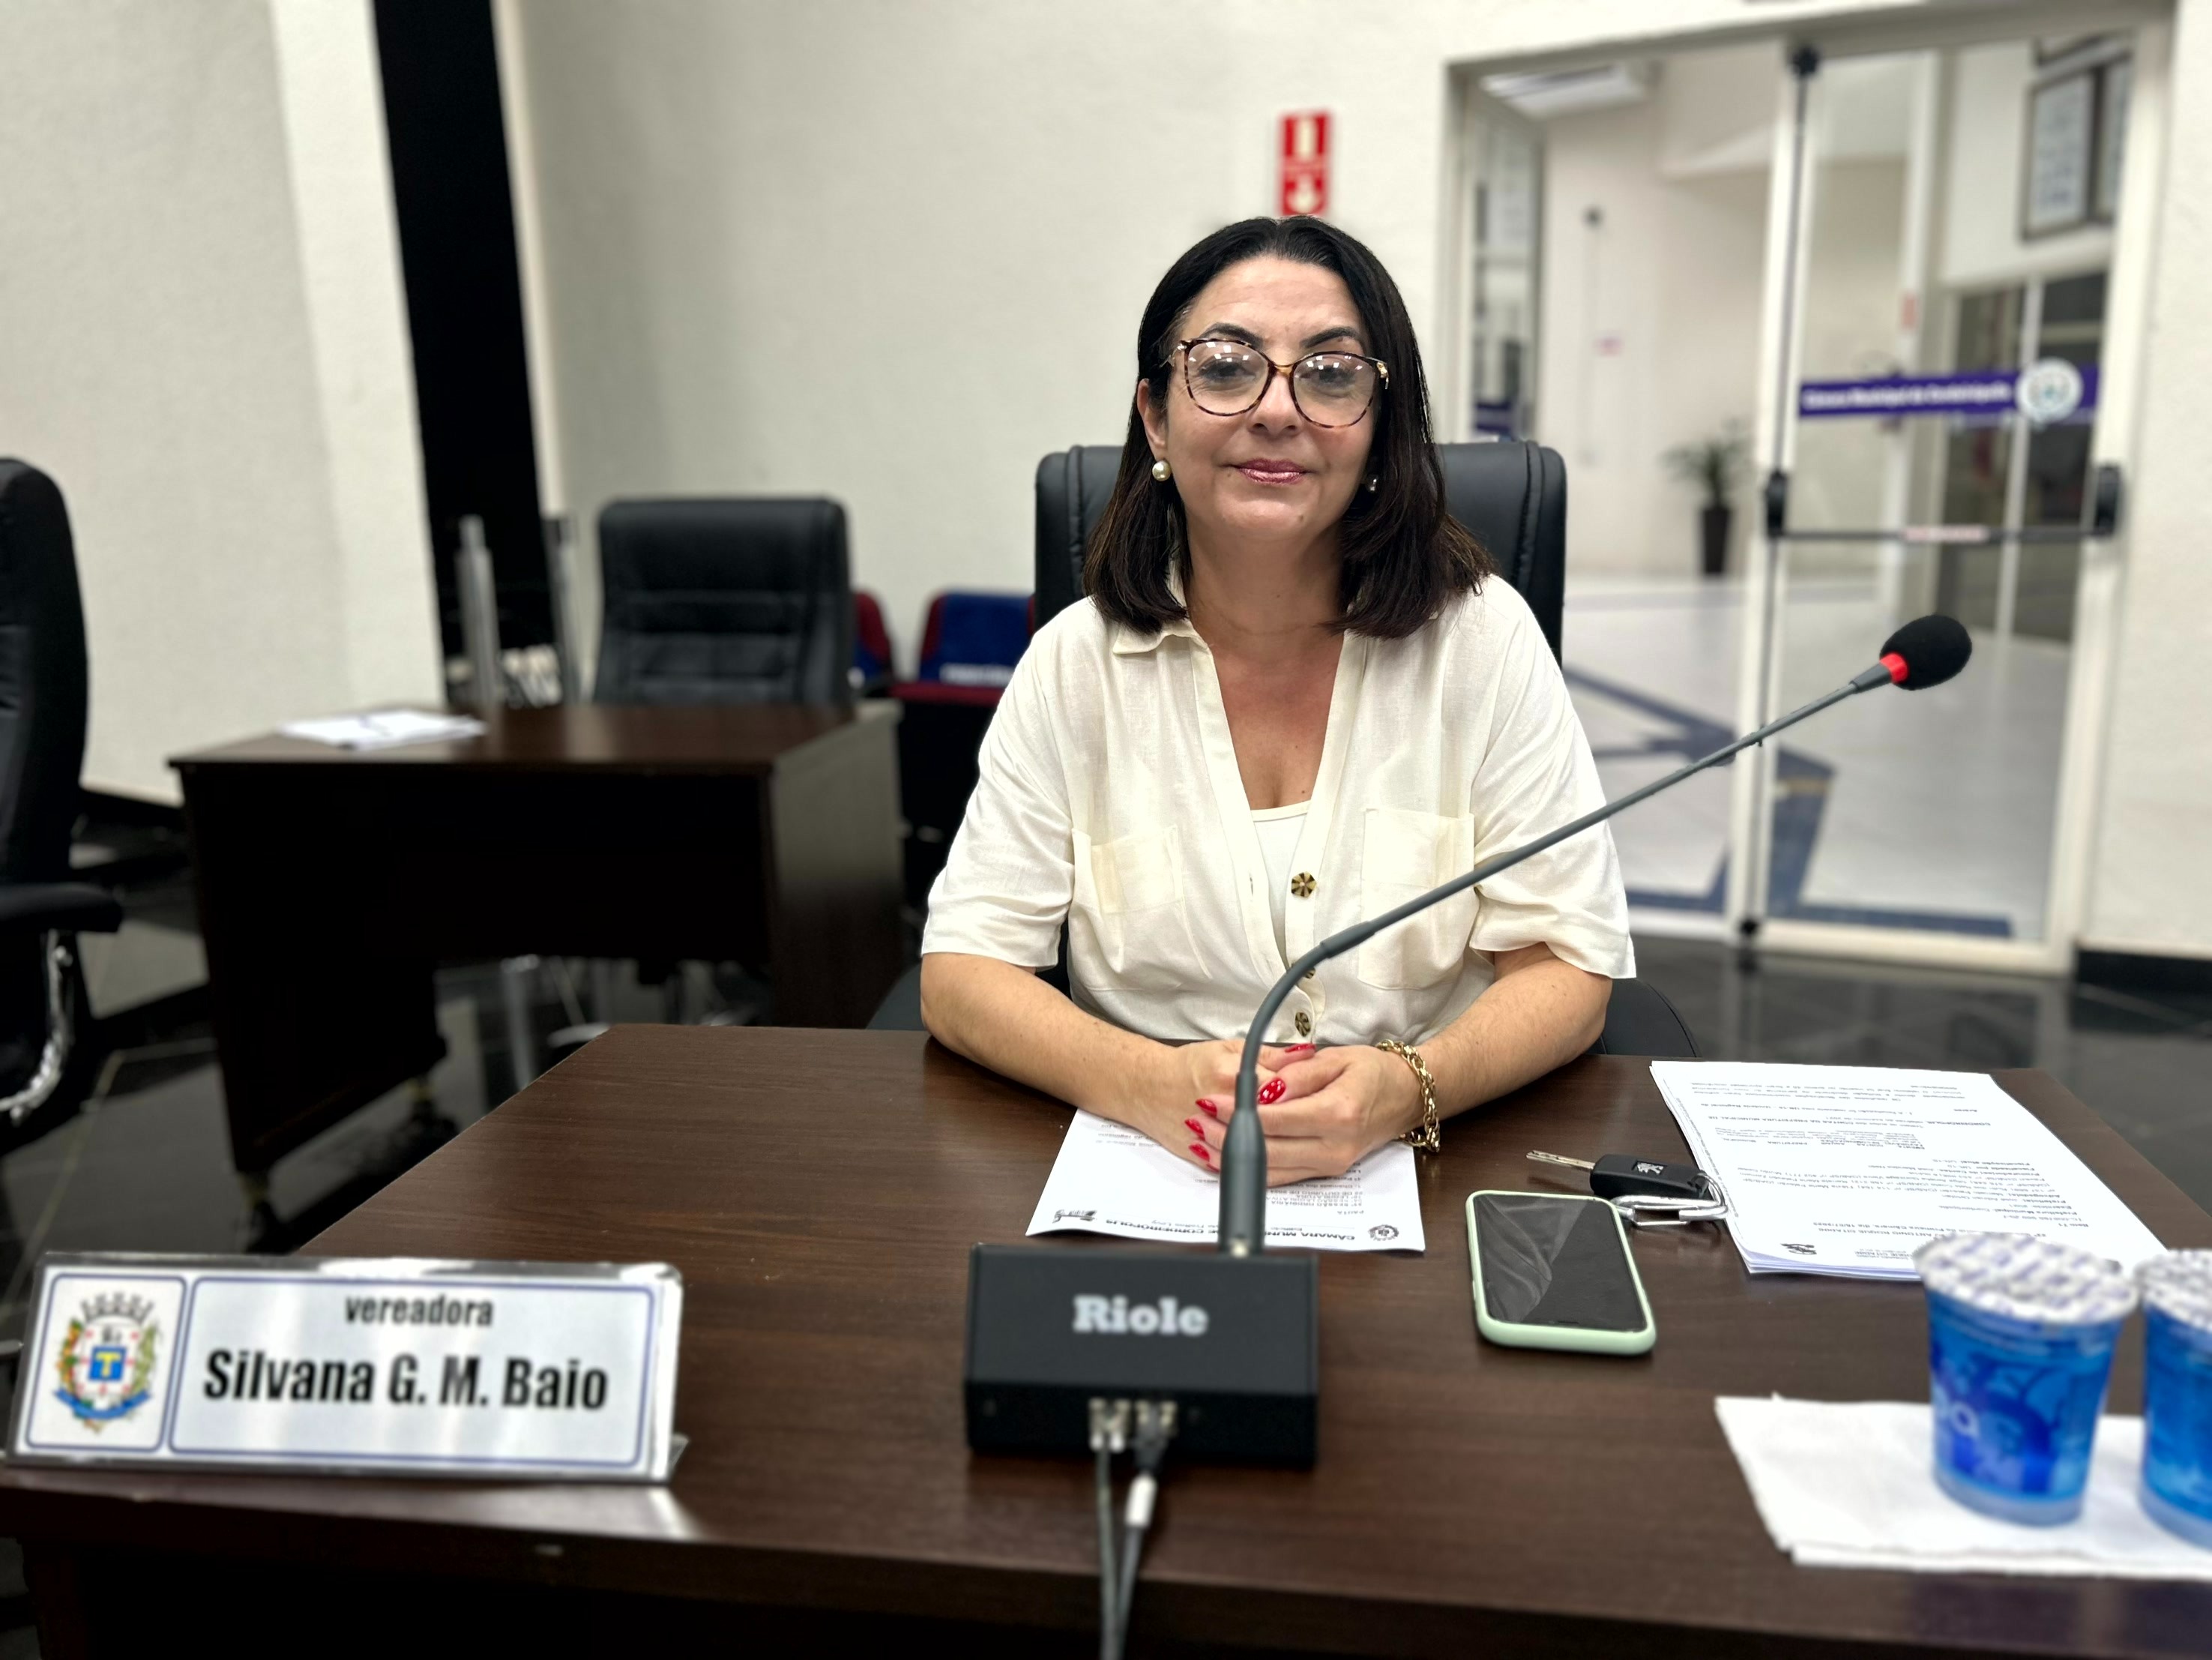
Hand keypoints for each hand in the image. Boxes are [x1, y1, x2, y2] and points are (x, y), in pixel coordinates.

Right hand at [1144, 1038, 1310, 1171]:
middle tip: (1313, 1112)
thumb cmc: (1188, 1066)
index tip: (1318, 1090)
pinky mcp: (1208, 1158)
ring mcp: (1214, 1138)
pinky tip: (1277, 1150)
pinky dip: (1262, 1160)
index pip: (1284, 1090)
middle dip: (1300, 1119)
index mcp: (1230, 1078)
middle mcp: (1222, 1110)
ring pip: (1263, 1150)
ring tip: (1297, 1131)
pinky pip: (1243, 1166)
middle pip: (1277, 1122)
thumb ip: (1273, 1055)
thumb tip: (1309, 1053)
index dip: (1306, 1092)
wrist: (1148, 1088)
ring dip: (1285, 1142)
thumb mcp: (1231, 1049)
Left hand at [1187, 1043, 1420, 1183]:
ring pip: (1271, 1169)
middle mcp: (1334, 1147)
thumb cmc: (1373, 1073)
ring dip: (1232, 1156)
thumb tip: (1266, 1089)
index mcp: (1338, 1114)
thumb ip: (1299, 1074)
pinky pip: (1281, 1177)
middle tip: (1196, 1119)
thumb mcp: (1337, 1058)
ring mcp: (1330, 1164)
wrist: (1405, 1097)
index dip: (1238, 1112)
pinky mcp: (1326, 1172)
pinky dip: (1251, 1169)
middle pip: (1268, 1150)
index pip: (1275, 1119)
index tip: (1210, 1100)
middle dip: (1226, 1136)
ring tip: (1201, 1136)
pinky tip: (1226, 1157)